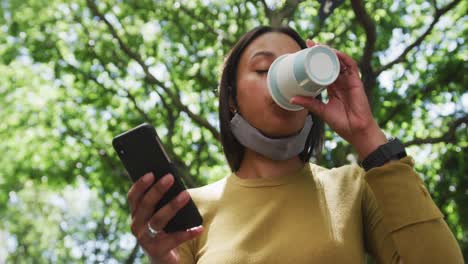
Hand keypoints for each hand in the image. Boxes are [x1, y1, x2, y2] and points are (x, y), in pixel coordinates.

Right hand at [128, 173, 203, 263]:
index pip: (133, 197)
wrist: (163, 258)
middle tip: (170, 177)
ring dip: (172, 206)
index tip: (151, 173)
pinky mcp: (157, 251)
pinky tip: (198, 227)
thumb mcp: (160, 214)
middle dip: (157, 190)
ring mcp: (145, 239)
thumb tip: (174, 182)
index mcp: (136, 214)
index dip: (140, 184)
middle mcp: (136, 226)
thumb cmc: (164, 230)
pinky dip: (187, 233)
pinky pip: (173, 240)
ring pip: (157, 220)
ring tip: (186, 195)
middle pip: (146, 205)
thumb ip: (162, 201)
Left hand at [290, 40, 386, 159]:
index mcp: (333, 87)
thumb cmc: (341, 122)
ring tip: (319, 46)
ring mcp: (349, 81)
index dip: (315, 61)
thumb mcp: (321, 111)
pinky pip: (351, 66)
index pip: (323, 69)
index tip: (304, 52)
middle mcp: (341, 81)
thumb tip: (292, 98)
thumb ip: (309, 103)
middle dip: (321, 52)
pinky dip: (343, 58)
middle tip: (308, 43)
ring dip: (330, 52)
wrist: (356, 131)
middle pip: (330, 62)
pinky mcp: (356, 82)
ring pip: (340, 61)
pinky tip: (334, 53)